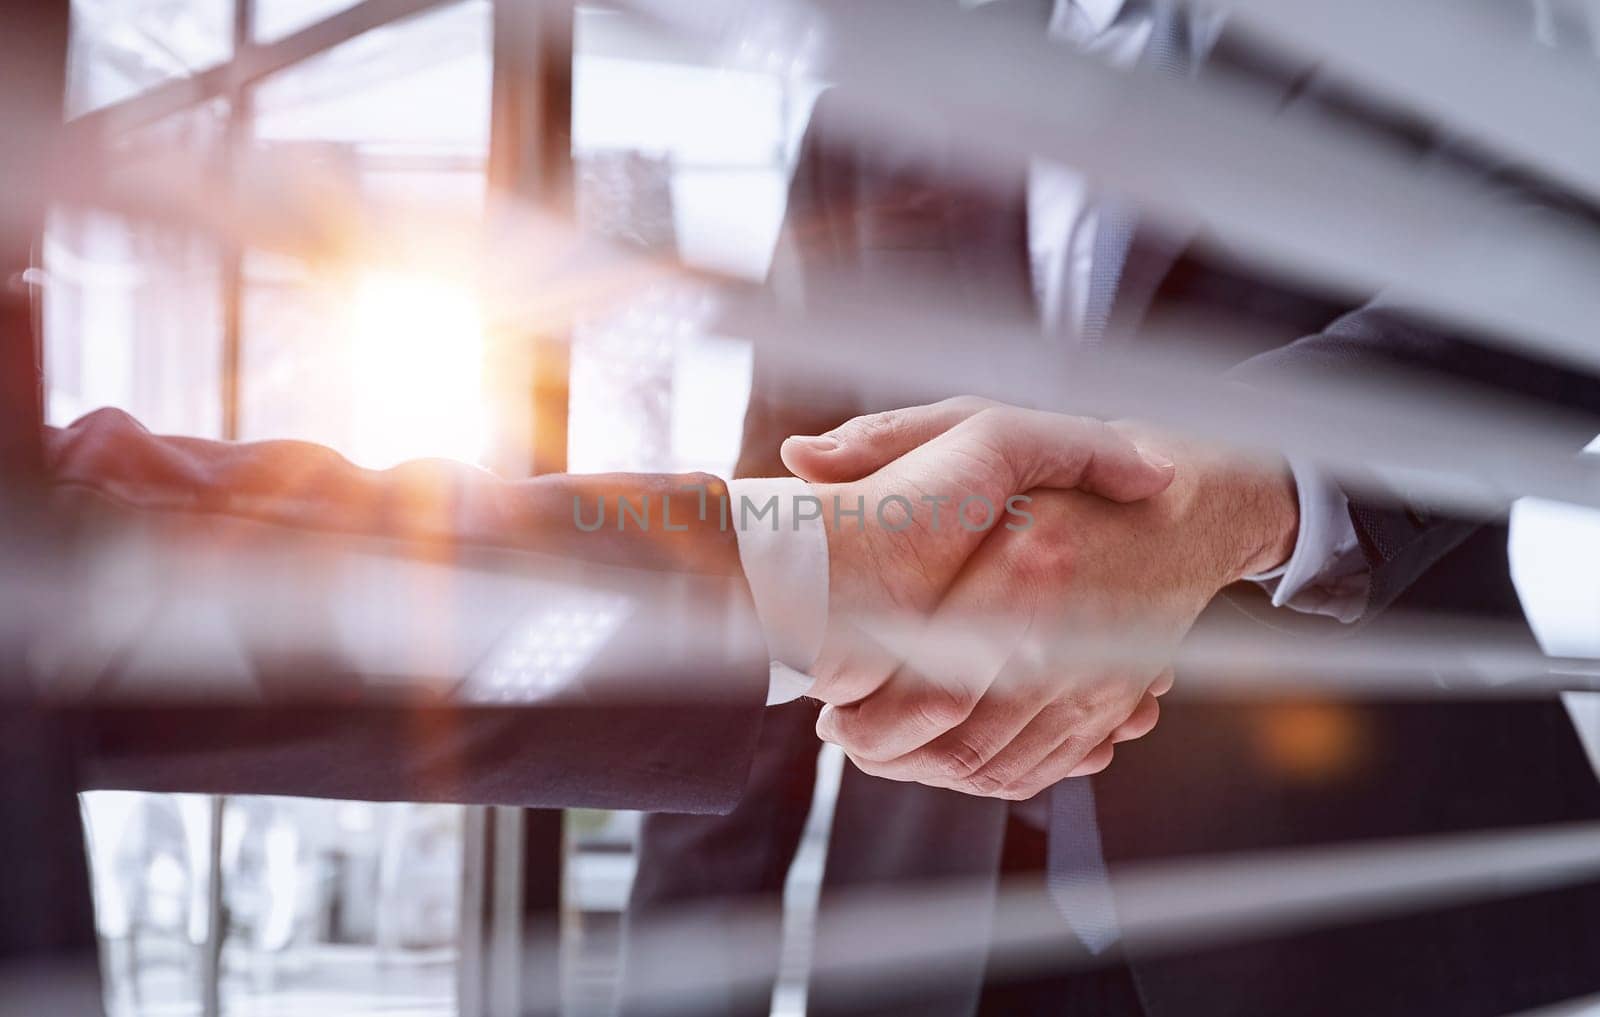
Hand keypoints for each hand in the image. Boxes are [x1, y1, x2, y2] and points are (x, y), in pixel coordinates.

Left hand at [794, 398, 1298, 798]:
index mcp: (1023, 558)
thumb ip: (888, 437)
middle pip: (959, 733)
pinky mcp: (1109, 707)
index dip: (870, 707)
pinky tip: (941, 756)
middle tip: (842, 733)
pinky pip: (1036, 768)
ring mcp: (1095, 675)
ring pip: (994, 762)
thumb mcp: (978, 428)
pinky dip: (983, 777)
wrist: (1188, 510)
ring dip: (925, 770)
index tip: (826, 706)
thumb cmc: (1065, 469)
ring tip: (875, 751)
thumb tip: (798, 454)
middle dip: (887, 748)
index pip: (932, 669)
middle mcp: (1066, 625)